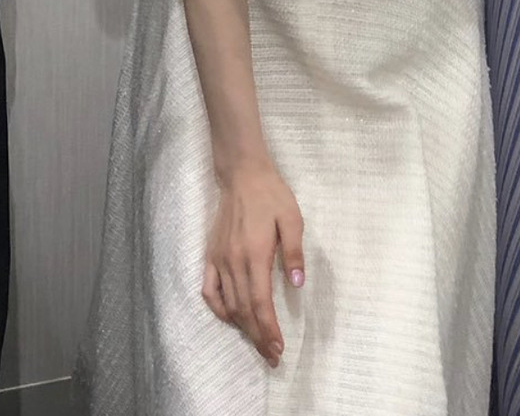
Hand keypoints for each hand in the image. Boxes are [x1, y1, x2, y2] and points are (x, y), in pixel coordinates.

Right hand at [202, 161, 304, 368]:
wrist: (243, 175)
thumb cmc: (272, 195)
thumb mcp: (292, 218)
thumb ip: (294, 251)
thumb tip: (297, 283)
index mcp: (255, 255)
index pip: (261, 303)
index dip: (269, 329)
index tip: (278, 348)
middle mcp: (234, 262)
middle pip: (244, 310)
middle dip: (258, 336)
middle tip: (272, 356)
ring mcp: (219, 260)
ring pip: (228, 304)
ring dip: (242, 327)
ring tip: (257, 341)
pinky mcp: (210, 255)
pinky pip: (210, 290)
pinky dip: (219, 309)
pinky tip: (231, 317)